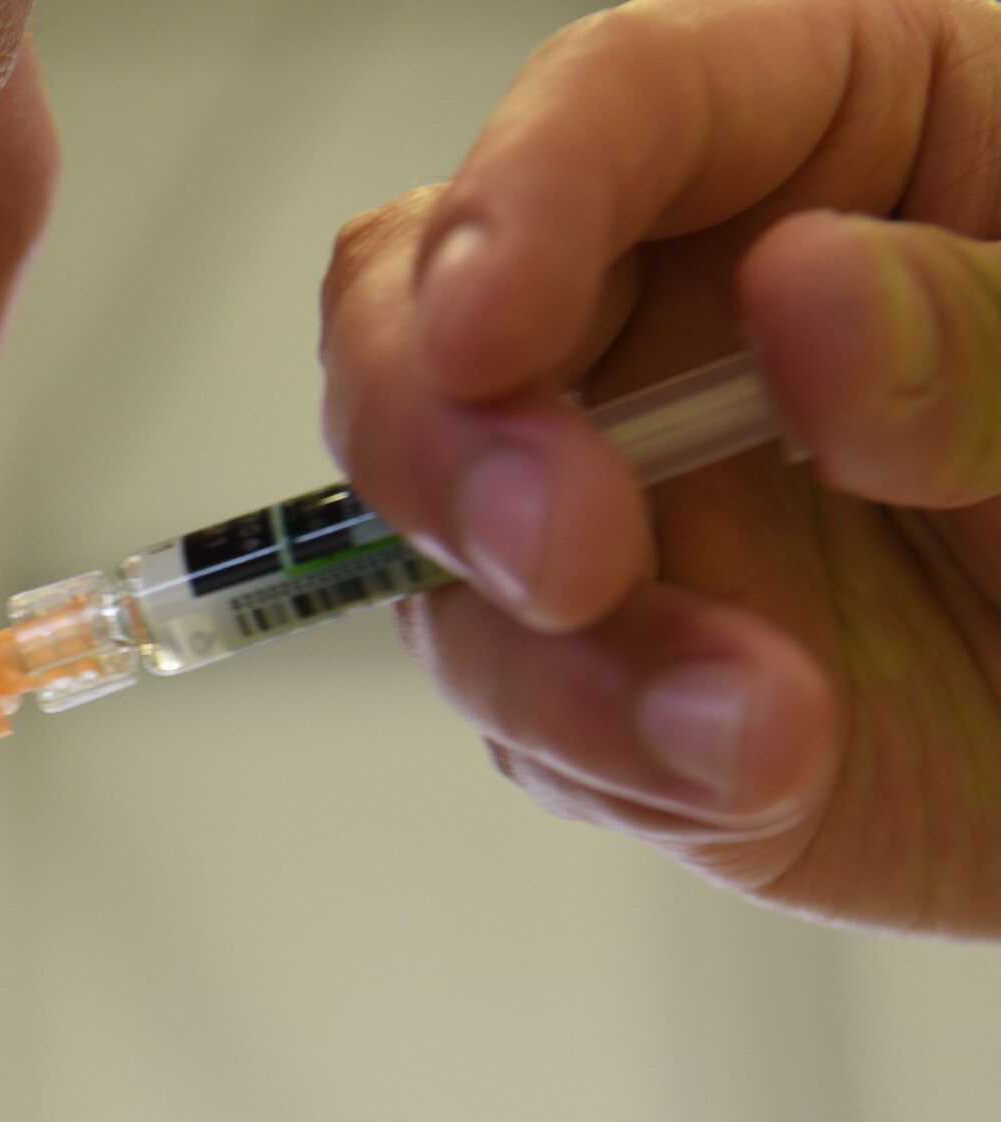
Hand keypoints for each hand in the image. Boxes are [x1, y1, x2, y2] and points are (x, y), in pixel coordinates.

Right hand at [321, 0, 1000, 931]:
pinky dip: (605, 753)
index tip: (491, 329)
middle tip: (560, 550)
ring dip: (541, 647)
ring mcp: (625, 501)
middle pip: (421, 317)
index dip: (518, 202)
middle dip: (444, 441)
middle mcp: (674, 316)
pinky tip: (747, 771)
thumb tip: (797, 294)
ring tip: (743, 724)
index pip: (617, 108)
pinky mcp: (612, 670)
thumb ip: (983, 327)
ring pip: (439, 542)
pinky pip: (525, 711)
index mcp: (818, 148)